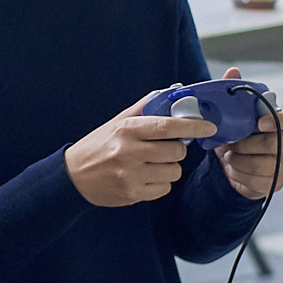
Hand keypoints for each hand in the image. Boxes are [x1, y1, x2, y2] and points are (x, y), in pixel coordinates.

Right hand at [65, 92, 205, 207]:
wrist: (73, 176)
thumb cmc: (99, 145)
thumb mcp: (118, 121)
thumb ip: (146, 106)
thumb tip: (174, 89)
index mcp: (127, 129)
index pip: (167, 126)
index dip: (193, 125)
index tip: (210, 127)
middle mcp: (129, 151)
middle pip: (176, 151)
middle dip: (177, 150)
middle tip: (166, 148)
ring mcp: (130, 174)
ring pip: (174, 171)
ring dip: (169, 168)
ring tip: (153, 164)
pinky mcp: (132, 193)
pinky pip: (164, 189)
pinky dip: (160, 184)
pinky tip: (145, 178)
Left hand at [213, 66, 282, 199]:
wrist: (230, 167)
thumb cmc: (236, 137)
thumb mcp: (231, 116)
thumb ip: (233, 93)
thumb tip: (233, 71)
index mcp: (280, 123)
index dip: (278, 120)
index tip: (258, 123)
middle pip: (274, 143)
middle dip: (246, 145)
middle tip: (231, 144)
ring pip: (263, 163)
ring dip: (239, 160)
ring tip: (230, 156)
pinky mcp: (275, 182)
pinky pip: (258, 180)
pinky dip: (240, 175)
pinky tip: (234, 169)